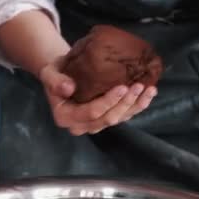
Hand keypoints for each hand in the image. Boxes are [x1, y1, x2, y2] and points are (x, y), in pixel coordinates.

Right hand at [39, 57, 157, 135]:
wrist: (63, 75)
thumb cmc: (56, 73)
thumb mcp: (49, 73)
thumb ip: (54, 81)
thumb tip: (67, 88)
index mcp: (65, 117)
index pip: (90, 113)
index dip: (108, 102)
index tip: (122, 87)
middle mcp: (81, 126)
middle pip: (107, 118)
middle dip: (125, 104)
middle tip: (138, 86)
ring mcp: (95, 124)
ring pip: (119, 119)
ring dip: (135, 106)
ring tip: (149, 89)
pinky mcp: (106, 118)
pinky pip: (124, 115)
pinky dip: (138, 105)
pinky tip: (149, 93)